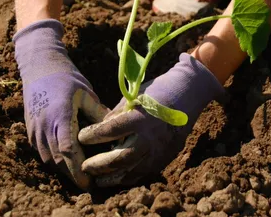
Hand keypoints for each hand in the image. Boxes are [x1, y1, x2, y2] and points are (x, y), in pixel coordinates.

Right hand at [14, 19, 108, 188]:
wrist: (39, 65)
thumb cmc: (67, 77)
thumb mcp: (86, 94)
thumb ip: (99, 115)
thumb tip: (116, 133)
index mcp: (60, 116)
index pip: (68, 151)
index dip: (79, 169)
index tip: (90, 182)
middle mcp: (44, 126)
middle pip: (57, 161)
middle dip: (73, 175)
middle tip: (90, 184)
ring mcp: (34, 129)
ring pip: (48, 160)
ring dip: (64, 169)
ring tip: (82, 175)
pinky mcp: (30, 130)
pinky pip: (42, 152)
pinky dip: (55, 160)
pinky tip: (69, 161)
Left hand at [78, 53, 224, 186]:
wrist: (189, 93)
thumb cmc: (157, 91)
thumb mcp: (134, 97)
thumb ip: (117, 115)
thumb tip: (100, 129)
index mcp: (139, 118)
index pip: (109, 131)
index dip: (92, 136)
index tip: (81, 137)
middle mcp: (150, 137)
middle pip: (120, 158)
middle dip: (99, 165)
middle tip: (84, 166)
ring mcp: (159, 149)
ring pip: (132, 171)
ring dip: (112, 177)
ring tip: (98, 179)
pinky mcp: (166, 156)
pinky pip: (145, 172)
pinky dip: (129, 176)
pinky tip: (117, 177)